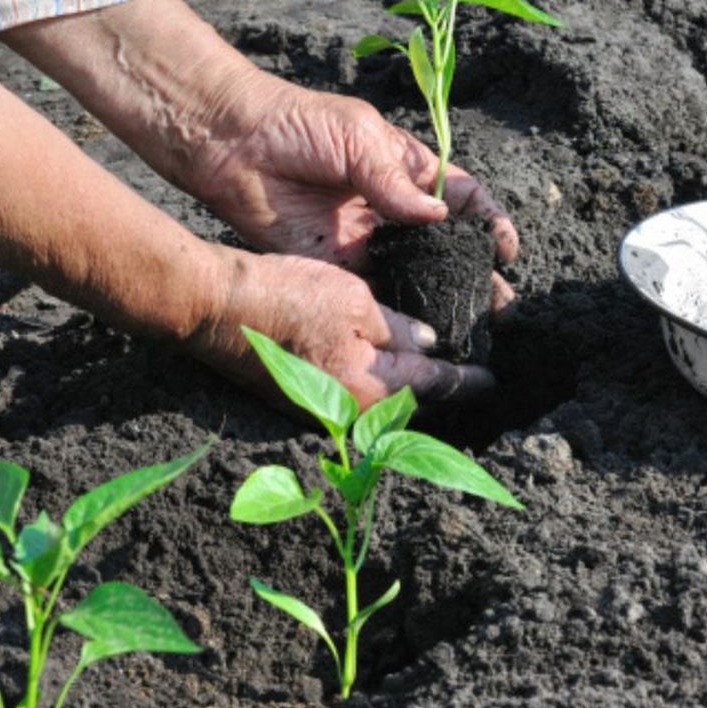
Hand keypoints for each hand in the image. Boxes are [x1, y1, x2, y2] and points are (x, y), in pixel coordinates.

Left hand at [184, 75, 519, 308]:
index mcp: (406, 168)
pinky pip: (374, 289)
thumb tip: (439, 217)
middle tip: (502, 305)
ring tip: (475, 324)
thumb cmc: (299, 125)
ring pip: (415, 273)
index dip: (488, 221)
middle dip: (475, 272)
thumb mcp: (359, 140)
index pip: (461, 197)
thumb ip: (397, 183)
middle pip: (445, 245)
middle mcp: (391, 207)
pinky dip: (399, 307)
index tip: (507, 248)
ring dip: (443, 295)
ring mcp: (365, 238)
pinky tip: (424, 327)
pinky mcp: (335, 263)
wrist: (234, 144)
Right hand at [191, 250, 496, 406]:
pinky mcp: (297, 397)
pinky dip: (373, 382)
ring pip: (379, 400)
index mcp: (369, 386)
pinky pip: (351, 394)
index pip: (433, 385)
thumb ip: (397, 326)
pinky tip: (381, 364)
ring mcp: (319, 408)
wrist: (214, 309)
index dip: (466, 380)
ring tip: (432, 370)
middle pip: (408, 403)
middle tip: (468, 375)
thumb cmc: (284, 298)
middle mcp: (347, 409)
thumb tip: (428, 343)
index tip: (492, 380)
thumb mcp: (354, 300)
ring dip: (406, 388)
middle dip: (438, 390)